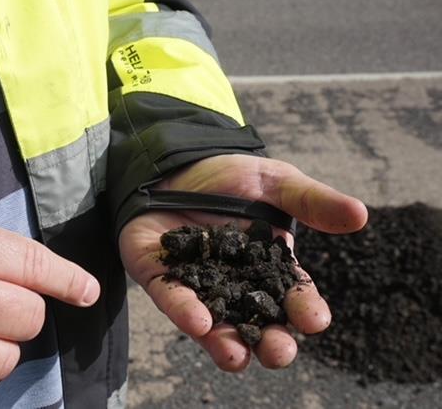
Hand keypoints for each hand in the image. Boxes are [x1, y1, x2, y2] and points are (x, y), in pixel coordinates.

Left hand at [120, 154, 366, 370]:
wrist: (179, 164)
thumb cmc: (232, 177)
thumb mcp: (276, 183)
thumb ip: (312, 201)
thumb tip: (360, 214)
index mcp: (268, 268)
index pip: (291, 295)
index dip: (304, 309)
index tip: (316, 320)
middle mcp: (233, 285)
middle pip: (255, 322)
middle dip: (268, 341)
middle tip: (279, 353)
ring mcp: (196, 284)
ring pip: (213, 323)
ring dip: (225, 342)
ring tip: (236, 357)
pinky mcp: (160, 276)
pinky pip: (172, 298)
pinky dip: (184, 311)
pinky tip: (198, 323)